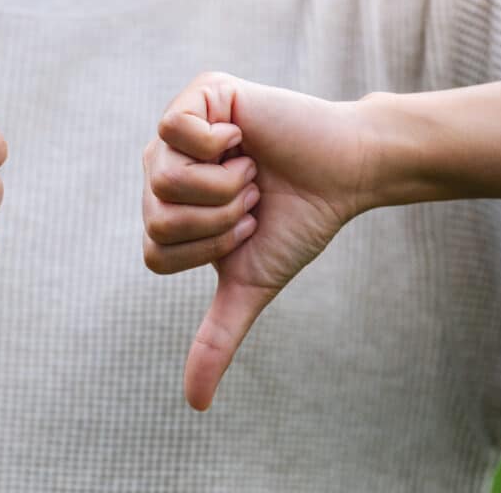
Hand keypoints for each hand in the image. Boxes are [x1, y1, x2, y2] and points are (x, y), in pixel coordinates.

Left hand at [143, 72, 372, 409]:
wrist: (346, 174)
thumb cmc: (296, 223)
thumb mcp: (250, 284)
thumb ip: (216, 339)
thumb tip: (194, 406)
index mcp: (165, 210)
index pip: (155, 250)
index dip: (209, 249)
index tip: (245, 229)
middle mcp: (161, 169)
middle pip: (157, 218)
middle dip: (221, 219)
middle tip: (251, 197)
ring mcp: (176, 130)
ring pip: (165, 180)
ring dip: (226, 186)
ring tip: (251, 171)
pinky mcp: (200, 94)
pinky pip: (176, 130)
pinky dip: (218, 147)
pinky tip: (241, 138)